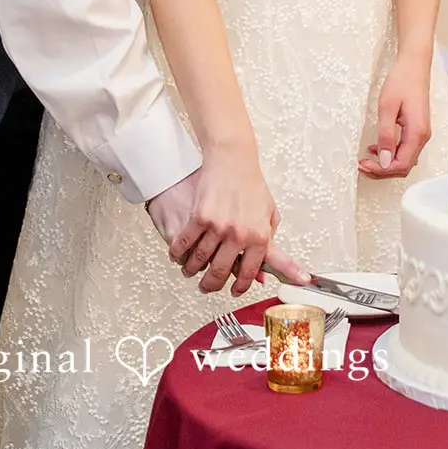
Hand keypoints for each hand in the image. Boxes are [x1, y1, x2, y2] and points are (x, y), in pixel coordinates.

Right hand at [147, 152, 308, 294]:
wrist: (233, 158)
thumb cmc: (250, 183)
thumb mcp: (269, 212)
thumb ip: (269, 240)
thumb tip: (263, 269)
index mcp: (259, 235)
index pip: (249, 272)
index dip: (241, 285)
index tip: (236, 290)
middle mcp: (239, 234)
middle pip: (220, 272)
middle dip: (211, 285)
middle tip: (207, 286)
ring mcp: (218, 227)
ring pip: (200, 261)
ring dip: (192, 270)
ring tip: (190, 271)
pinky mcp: (199, 217)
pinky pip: (185, 244)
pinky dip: (179, 253)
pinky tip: (178, 255)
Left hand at [357, 54, 430, 179]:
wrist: (414, 65)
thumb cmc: (401, 81)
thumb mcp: (387, 107)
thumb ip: (386, 135)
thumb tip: (384, 161)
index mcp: (417, 133)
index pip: (401, 165)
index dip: (381, 170)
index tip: (364, 164)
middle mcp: (422, 137)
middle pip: (404, 166)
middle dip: (382, 170)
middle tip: (362, 165)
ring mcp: (421, 133)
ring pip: (404, 159)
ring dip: (386, 163)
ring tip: (367, 160)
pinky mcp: (417, 129)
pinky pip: (405, 149)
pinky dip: (391, 153)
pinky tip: (377, 148)